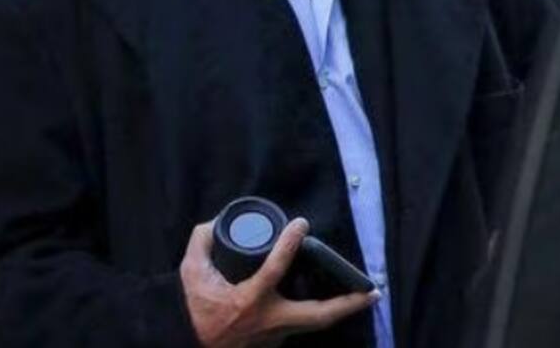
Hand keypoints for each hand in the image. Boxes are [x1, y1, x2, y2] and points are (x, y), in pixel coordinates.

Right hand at [180, 218, 378, 347]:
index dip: (290, 243)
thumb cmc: (192, 310)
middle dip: (348, 303)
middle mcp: (269, 321)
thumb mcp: (190, 272)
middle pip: (318, 314)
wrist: (187, 343)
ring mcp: (274, 337)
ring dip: (338, 310)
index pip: (276, 268)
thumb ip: (202, 242)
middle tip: (372, 291)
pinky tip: (326, 301)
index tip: (301, 224)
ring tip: (362, 296)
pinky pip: (299, 327)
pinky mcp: (273, 344)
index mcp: (250, 299)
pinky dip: (314, 314)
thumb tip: (214, 223)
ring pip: (313, 324)